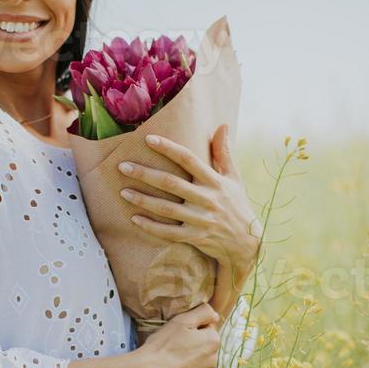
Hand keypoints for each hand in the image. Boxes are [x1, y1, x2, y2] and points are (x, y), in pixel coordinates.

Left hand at [117, 125, 262, 275]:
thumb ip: (224, 153)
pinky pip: (169, 233)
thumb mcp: (234, 178)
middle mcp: (207, 199)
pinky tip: (135, 219)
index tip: (148, 139)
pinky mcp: (195, 237)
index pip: (188, 159)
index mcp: (214, 181)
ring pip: (166, 209)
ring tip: (123, 192)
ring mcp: (200, 220)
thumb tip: (222, 125)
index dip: (168, 148)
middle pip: (171, 183)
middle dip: (145, 174)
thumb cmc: (236, 205)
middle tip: (123, 166)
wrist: (246, 242)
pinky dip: (151, 227)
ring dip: (143, 200)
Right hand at [135, 302, 220, 367]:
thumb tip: (214, 315)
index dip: (192, 330)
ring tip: (172, 363)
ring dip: (191, 363)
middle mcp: (214, 361)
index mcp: (213, 342)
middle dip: (194, 347)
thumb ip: (203, 312)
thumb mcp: (181, 321)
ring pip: (200, 366)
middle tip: (173, 348)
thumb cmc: (163, 347)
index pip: (207, 330)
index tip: (178, 335)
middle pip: (205, 349)